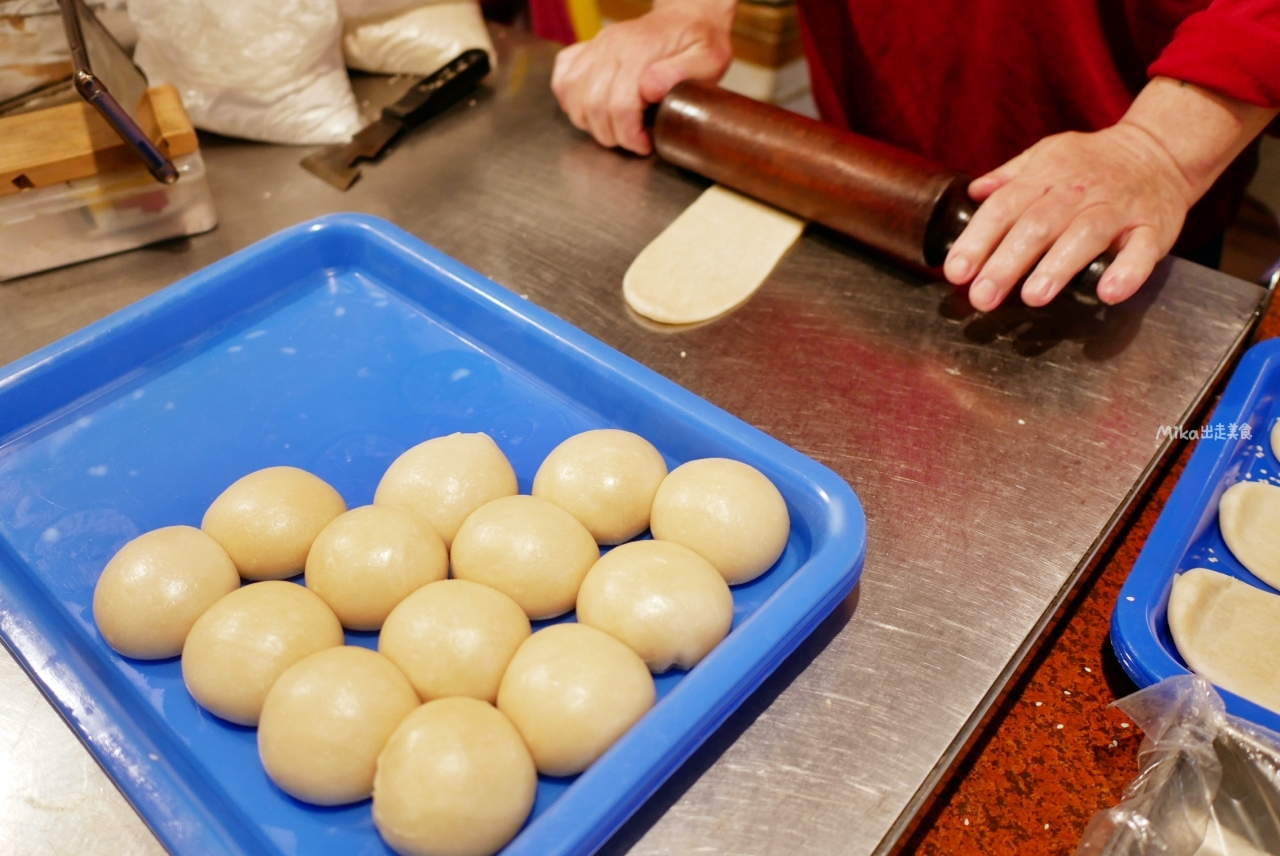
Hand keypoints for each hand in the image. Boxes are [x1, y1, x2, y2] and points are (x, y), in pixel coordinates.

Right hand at [551, 0, 734, 154]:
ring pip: (573, 98)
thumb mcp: (708, 57)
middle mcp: (611, 47)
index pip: (620, 105)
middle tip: (633, 140)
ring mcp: (596, 47)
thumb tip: (650, 90)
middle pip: (593, 106)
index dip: (629, 134)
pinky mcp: (587, 50)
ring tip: (616, 128)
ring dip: (591, 123)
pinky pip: (562, 79)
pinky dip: (570, 101)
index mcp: (640, 51)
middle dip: (612, 135)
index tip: (645, 144)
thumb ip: (681, 72)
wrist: (686, 17)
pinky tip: (592, 110)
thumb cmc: (699, 41)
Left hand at [944, 125, 1192, 310]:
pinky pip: (1142, 250)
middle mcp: (1078, 192)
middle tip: (982, 297)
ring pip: (1085, 235)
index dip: (977, 240)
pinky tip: (1108, 293)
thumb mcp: (1046, 155)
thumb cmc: (1093, 162)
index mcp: (1045, 176)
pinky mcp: (1152, 228)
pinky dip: (1127, 272)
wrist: (1161, 149)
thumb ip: (1009, 177)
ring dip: (1057, 267)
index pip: (1004, 207)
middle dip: (1006, 263)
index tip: (956, 271)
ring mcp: (1117, 209)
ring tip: (1033, 297)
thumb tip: (973, 193)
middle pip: (1037, 225)